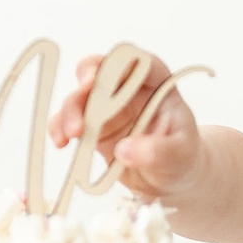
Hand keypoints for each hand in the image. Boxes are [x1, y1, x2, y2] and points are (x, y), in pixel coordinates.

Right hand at [47, 51, 204, 203]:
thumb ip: (158, 151)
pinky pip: (70, 121)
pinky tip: (61, 142)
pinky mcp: (93, 126)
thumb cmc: (182, 158)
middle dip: (86, 84)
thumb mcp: (179, 155)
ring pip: (81, 95)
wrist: (171, 179)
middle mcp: (129, 88)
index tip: (99, 78)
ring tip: (70, 135)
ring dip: (71, 110)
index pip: (139, 62)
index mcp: (157, 83)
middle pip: (102, 72)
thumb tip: (124, 149)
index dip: (118, 64)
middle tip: (81, 104)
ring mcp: (108, 106)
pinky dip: (60, 128)